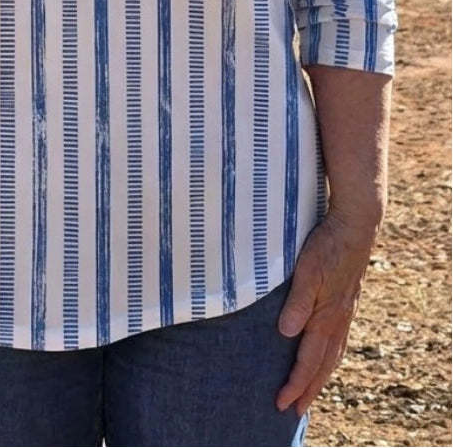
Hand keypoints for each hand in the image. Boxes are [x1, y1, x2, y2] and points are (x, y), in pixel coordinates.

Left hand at [275, 209, 379, 416]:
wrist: (356, 227)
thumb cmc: (327, 246)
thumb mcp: (307, 271)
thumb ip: (297, 303)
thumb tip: (286, 333)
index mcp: (326, 318)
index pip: (308, 361)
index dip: (295, 384)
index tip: (282, 403)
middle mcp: (338, 320)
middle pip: (323, 365)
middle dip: (308, 389)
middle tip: (296, 411)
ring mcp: (345, 312)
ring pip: (333, 354)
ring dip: (320, 376)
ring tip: (310, 390)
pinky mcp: (346, 301)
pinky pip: (338, 339)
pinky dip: (330, 355)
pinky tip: (326, 353)